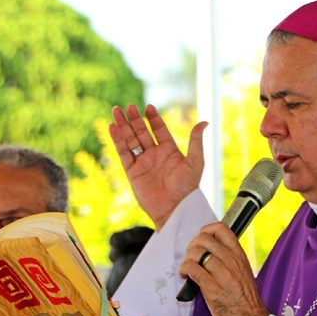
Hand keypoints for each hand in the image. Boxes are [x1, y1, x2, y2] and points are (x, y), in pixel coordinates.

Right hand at [109, 103, 205, 228]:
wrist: (174, 209)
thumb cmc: (187, 188)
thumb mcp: (195, 162)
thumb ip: (196, 141)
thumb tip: (204, 122)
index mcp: (170, 151)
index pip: (159, 130)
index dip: (153, 118)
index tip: (148, 107)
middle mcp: (155, 155)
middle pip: (142, 132)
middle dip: (135, 119)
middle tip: (129, 106)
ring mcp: (142, 163)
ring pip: (130, 140)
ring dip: (123, 126)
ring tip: (116, 111)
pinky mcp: (132, 172)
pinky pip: (123, 153)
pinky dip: (117, 140)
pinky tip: (113, 127)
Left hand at [179, 222, 269, 315]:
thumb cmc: (246, 301)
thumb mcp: (243, 273)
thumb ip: (229, 260)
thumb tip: (209, 251)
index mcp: (240, 257)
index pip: (222, 229)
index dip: (206, 230)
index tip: (201, 241)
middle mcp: (232, 263)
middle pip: (205, 239)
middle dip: (192, 246)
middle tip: (191, 257)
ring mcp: (223, 276)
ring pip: (197, 253)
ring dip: (187, 259)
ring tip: (187, 269)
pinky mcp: (213, 290)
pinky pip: (193, 270)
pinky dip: (185, 270)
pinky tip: (185, 276)